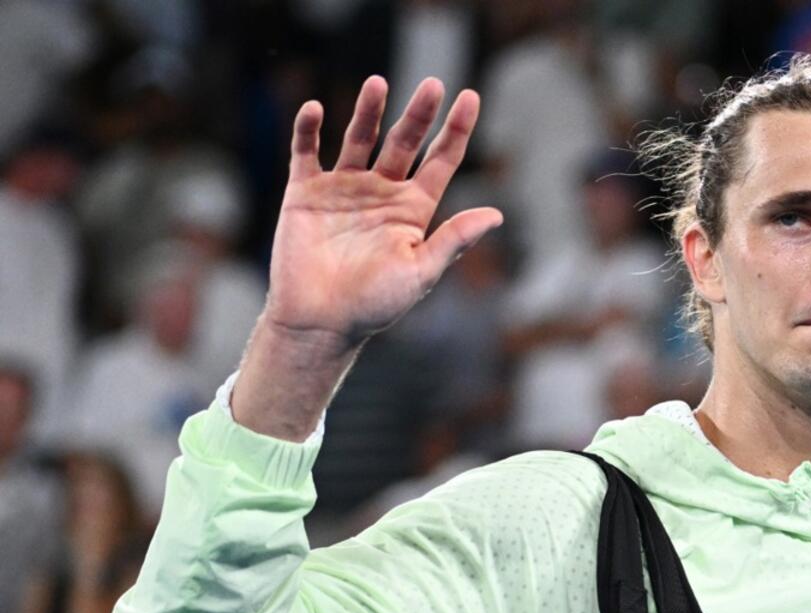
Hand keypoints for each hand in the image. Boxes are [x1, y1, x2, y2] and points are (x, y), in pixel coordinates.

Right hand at [265, 75, 502, 343]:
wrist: (320, 322)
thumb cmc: (374, 305)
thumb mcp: (421, 271)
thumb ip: (454, 239)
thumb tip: (497, 214)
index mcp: (413, 210)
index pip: (441, 160)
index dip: (456, 130)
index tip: (471, 97)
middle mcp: (381, 192)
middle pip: (404, 142)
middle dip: (419, 113)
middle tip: (434, 84)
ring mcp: (343, 189)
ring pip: (359, 138)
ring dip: (369, 111)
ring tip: (378, 83)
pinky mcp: (305, 192)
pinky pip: (306, 152)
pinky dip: (309, 129)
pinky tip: (316, 109)